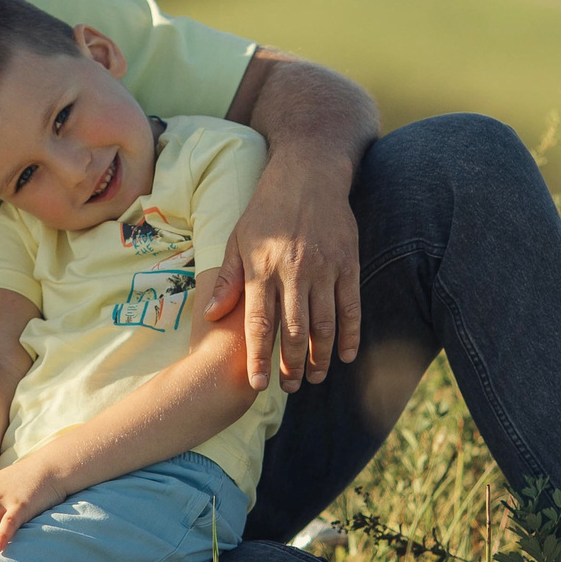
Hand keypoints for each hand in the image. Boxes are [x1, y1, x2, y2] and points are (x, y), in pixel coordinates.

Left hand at [204, 149, 361, 387]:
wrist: (308, 173)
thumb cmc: (266, 209)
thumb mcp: (237, 239)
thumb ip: (227, 279)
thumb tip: (209, 315)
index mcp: (261, 268)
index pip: (258, 324)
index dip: (258, 357)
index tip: (257, 385)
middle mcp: (292, 272)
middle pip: (293, 331)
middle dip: (290, 366)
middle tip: (289, 388)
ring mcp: (323, 268)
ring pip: (324, 324)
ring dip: (320, 357)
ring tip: (314, 378)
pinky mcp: (347, 263)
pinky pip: (351, 306)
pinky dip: (350, 334)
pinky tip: (346, 355)